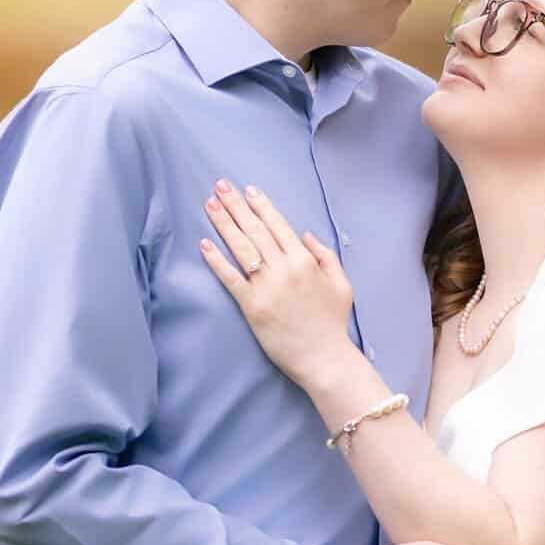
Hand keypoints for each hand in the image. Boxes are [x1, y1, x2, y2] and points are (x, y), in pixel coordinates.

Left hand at [199, 178, 354, 387]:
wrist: (324, 358)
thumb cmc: (333, 322)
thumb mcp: (341, 283)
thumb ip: (324, 255)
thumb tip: (305, 234)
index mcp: (305, 260)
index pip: (279, 225)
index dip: (262, 205)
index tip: (248, 190)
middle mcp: (284, 268)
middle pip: (256, 230)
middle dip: (236, 206)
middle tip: (220, 185)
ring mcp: (266, 287)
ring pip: (241, 248)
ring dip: (224, 224)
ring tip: (210, 205)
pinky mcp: (252, 306)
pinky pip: (230, 278)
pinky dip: (216, 260)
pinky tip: (204, 244)